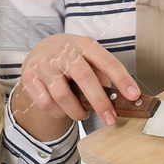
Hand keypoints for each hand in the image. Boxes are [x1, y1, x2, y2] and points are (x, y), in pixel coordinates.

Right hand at [17, 33, 140, 126]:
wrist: (40, 51)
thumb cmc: (72, 60)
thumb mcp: (89, 60)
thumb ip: (103, 76)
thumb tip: (122, 99)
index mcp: (83, 44)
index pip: (106, 61)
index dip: (121, 79)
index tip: (134, 96)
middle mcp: (62, 50)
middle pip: (85, 77)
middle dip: (100, 102)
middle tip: (111, 119)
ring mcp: (44, 62)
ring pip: (63, 95)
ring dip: (77, 111)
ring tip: (83, 114)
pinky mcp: (29, 76)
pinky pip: (46, 103)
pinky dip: (59, 112)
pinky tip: (63, 109)